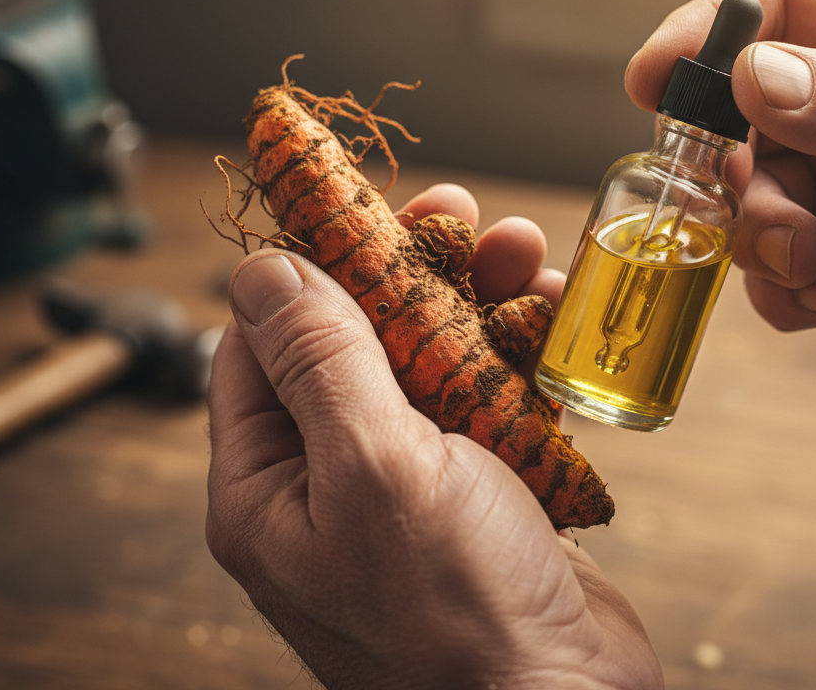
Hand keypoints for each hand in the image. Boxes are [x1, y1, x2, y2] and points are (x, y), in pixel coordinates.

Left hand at [205, 184, 661, 688]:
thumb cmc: (456, 614)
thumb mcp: (374, 469)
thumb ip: (321, 361)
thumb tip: (261, 268)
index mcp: (270, 487)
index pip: (261, 347)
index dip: (310, 266)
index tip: (356, 201)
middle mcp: (332, 484)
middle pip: (358, 342)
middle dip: (413, 271)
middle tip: (460, 211)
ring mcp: (411, 489)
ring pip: (435, 362)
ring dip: (482, 301)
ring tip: (525, 252)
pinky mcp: (482, 494)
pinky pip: (491, 402)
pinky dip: (523, 355)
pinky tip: (554, 315)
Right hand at [627, 0, 815, 382]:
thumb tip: (755, 79)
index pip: (777, 7)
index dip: (706, 38)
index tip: (654, 82)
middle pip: (742, 116)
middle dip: (731, 165)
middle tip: (757, 203)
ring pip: (751, 201)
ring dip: (758, 236)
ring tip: (813, 262)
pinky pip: (782, 274)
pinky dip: (784, 290)